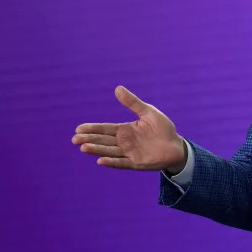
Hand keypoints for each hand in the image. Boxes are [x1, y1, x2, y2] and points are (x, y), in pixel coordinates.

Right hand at [72, 85, 186, 172]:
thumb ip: (132, 102)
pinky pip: (122, 163)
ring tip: (83, 148)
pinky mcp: (137, 163)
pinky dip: (112, 162)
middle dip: (89, 140)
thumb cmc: (163, 128)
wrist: (177, 145)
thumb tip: (117, 88)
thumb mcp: (148, 112)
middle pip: (103, 141)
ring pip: (109, 151)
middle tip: (75, 139)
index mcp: (126, 130)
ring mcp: (129, 153)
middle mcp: (124, 142)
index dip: (92, 129)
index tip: (78, 128)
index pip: (105, 129)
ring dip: (97, 150)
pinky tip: (100, 161)